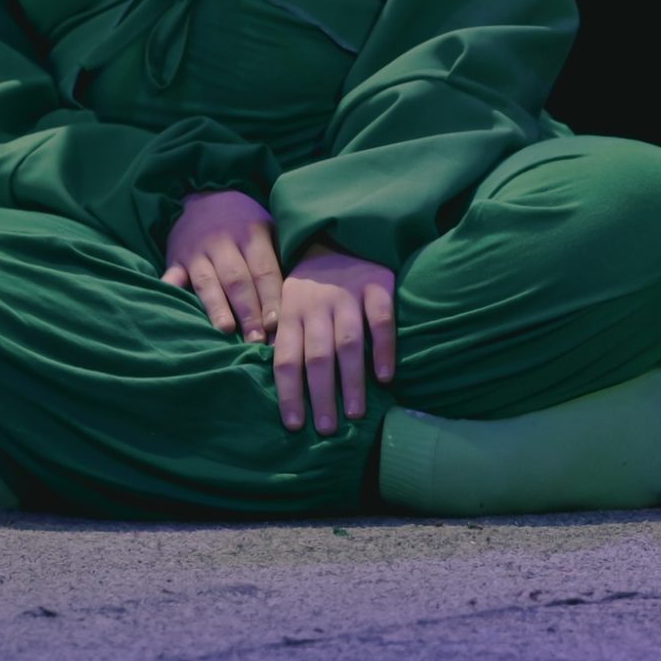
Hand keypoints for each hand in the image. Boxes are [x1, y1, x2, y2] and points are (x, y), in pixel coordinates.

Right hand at [161, 190, 281, 343]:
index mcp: (252, 234)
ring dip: (217, 307)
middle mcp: (224, 242)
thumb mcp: (267, 227)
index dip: (270, 298)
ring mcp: (197, 252)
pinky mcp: (176, 259)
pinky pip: (172, 277)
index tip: (277, 324)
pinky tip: (174, 308)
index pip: (264, 271)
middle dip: (248, 311)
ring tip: (226, 330)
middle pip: (238, 280)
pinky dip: (171, 291)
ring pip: (207, 282)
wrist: (204, 197)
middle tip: (257, 340)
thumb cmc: (244, 222)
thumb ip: (280, 255)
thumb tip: (298, 296)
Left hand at [276, 242, 396, 434]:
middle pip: (318, 357)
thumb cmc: (311, 280)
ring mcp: (348, 295)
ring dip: (351, 381)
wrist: (339, 231)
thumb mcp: (287, 301)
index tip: (294, 425)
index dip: (289, 393)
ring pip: (348, 343)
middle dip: (321, 396)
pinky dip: (383, 348)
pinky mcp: (377, 285)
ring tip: (355, 413)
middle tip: (327, 429)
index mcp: (291, 312)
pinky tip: (385, 377)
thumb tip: (275, 380)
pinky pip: (381, 320)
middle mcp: (317, 306)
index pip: (286, 359)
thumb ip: (283, 336)